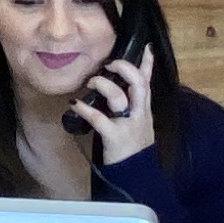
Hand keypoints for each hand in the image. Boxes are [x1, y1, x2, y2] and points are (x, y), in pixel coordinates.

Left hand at [66, 46, 157, 166]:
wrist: (136, 176)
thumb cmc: (132, 149)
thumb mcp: (138, 125)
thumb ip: (132, 108)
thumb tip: (115, 91)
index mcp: (144, 109)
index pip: (148, 81)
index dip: (147, 63)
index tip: (146, 47)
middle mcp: (139, 113)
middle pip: (138, 82)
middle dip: (124, 68)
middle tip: (110, 64)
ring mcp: (128, 124)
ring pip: (119, 96)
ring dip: (103, 84)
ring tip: (91, 81)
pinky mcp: (115, 137)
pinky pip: (99, 118)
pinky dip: (85, 109)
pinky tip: (75, 104)